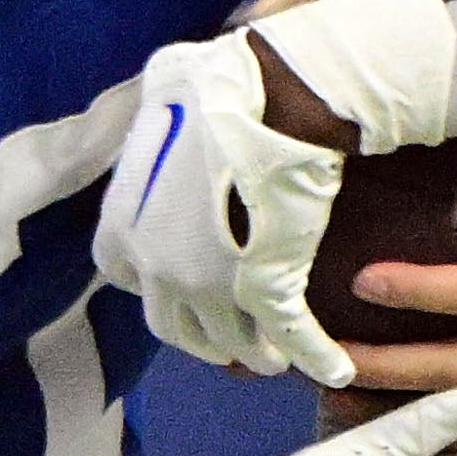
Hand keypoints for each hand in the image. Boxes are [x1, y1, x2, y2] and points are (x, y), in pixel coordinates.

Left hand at [94, 30, 355, 385]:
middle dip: (199, 333)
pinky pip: (292, 335)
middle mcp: (156, 264)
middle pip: (171, 324)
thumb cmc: (218, 84)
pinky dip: (315, 357)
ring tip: (274, 357)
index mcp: (122, 221)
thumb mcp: (160, 91)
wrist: (272, 98)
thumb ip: (155, 116)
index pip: (122, 273)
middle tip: (226, 334)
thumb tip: (161, 101)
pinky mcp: (265, 289)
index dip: (152, 280)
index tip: (178, 278)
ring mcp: (208, 284)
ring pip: (228, 339)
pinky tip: (335, 370)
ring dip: (252, 351)